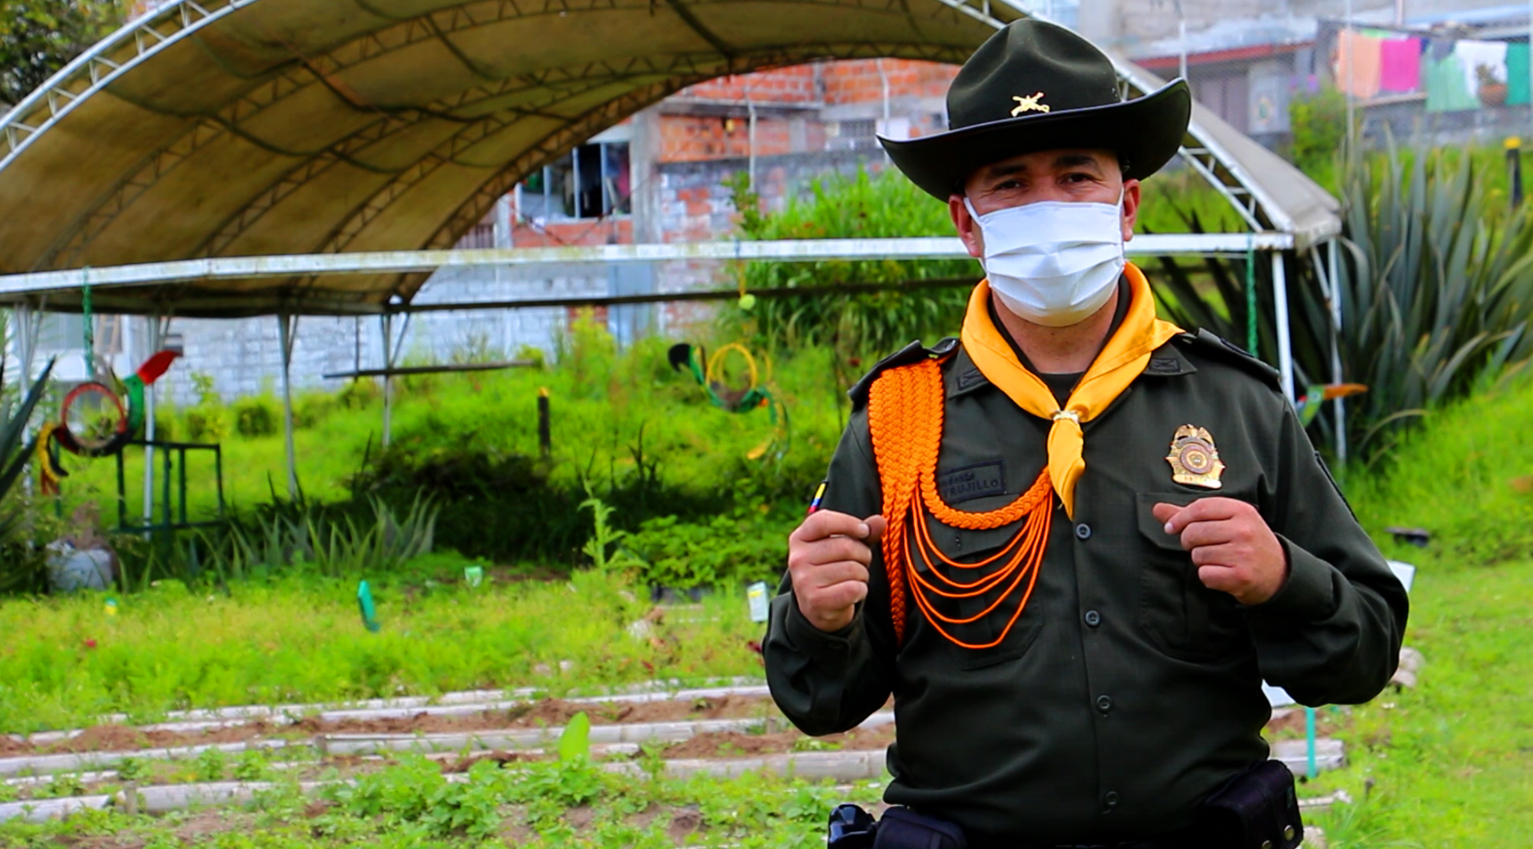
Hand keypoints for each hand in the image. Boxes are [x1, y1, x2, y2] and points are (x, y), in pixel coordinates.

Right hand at [786, 510, 886, 631]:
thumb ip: (861, 532)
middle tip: (860, 562)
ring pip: (853, 569)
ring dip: (863, 575)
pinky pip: (854, 588)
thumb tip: (881, 520)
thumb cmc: (833, 568)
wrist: (818, 607)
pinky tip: (852, 592)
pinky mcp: (816, 600)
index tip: (864, 531)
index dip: (849, 523)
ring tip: (854, 579)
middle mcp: (797, 558)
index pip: (822, 521)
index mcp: (800, 538)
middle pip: (845, 546)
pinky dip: (861, 591)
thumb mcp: (842, 546)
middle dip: (863, 554)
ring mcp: (804, 580)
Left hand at [1151, 498, 1287, 605]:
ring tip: (1219, 560)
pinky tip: (1223, 574)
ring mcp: (1243, 554)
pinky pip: (1205, 575)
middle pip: (1193, 532)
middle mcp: (1244, 530)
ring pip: (1197, 555)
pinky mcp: (1240, 576)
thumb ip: (1191, 514)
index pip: (1199, 508)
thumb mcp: (1228, 521)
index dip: (1179, 518)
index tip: (1171, 528)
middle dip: (1190, 542)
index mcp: (1241, 511)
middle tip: (1203, 546)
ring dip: (1201, 561)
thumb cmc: (1247, 542)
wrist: (1279, 573)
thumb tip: (1157, 508)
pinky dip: (1208, 577)